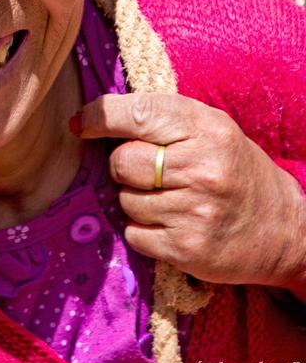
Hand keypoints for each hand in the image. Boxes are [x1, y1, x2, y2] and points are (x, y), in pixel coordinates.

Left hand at [76, 92, 305, 291]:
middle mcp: (202, 168)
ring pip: (125, 199)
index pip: (137, 113)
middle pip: (122, 160)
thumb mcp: (210, 128)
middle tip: (151, 171)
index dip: (99, 116)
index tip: (79, 123)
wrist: (283, 230)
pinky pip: (134, 234)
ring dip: (136, 200)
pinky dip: (143, 230)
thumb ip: (162, 118)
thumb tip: (93, 119)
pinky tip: (171, 224)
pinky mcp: (188, 249)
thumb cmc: (235, 169)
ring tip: (169, 199)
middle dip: (125, 165)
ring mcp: (195, 211)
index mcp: (206, 128)